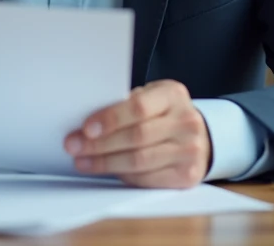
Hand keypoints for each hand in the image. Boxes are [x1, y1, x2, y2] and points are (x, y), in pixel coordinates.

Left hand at [64, 80, 210, 188]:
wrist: (200, 136)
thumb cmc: (164, 113)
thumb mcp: (151, 97)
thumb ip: (127, 103)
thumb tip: (88, 120)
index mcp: (173, 95)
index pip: (139, 107)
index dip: (110, 119)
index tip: (86, 128)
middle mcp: (186, 122)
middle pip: (136, 136)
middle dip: (99, 144)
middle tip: (74, 146)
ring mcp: (190, 150)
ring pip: (139, 160)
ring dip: (105, 162)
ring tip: (82, 161)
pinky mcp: (187, 175)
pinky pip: (147, 178)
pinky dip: (122, 175)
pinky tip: (106, 170)